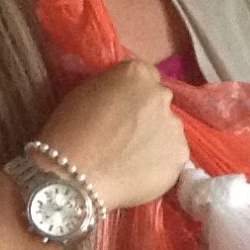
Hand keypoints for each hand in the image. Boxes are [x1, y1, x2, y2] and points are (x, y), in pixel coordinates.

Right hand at [37, 60, 185, 210]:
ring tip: (131, 158)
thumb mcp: (85, 93)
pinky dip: (160, 163)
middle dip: (146, 115)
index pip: (145, 77)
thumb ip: (114, 89)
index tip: (122, 109)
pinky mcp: (180, 155)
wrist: (76, 176)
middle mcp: (162, 95)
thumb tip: (123, 98)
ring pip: (168, 130)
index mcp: (137, 73)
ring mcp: (175, 126)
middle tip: (125, 136)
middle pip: (159, 103)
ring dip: (155, 139)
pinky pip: (172, 156)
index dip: (133, 95)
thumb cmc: (69, 131)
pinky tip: (140, 173)